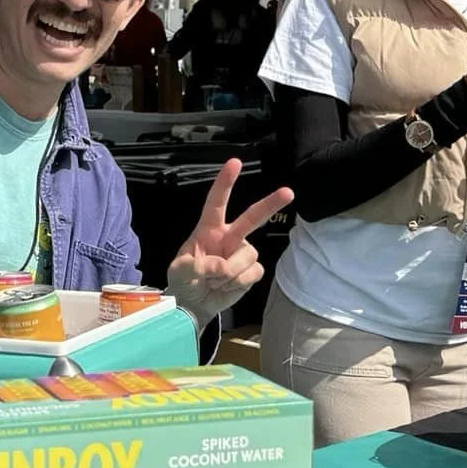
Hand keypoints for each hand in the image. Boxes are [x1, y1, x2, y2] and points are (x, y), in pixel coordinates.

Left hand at [165, 158, 292, 327]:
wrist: (193, 305)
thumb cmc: (183, 282)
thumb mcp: (178, 272)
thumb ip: (194, 267)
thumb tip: (221, 266)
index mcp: (208, 230)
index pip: (216, 202)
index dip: (225, 182)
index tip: (234, 162)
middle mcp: (229, 236)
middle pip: (253, 217)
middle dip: (270, 204)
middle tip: (288, 192)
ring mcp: (242, 253)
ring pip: (248, 255)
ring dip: (230, 273)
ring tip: (215, 281)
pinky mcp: (251, 270)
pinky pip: (254, 272)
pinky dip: (239, 283)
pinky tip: (227, 287)